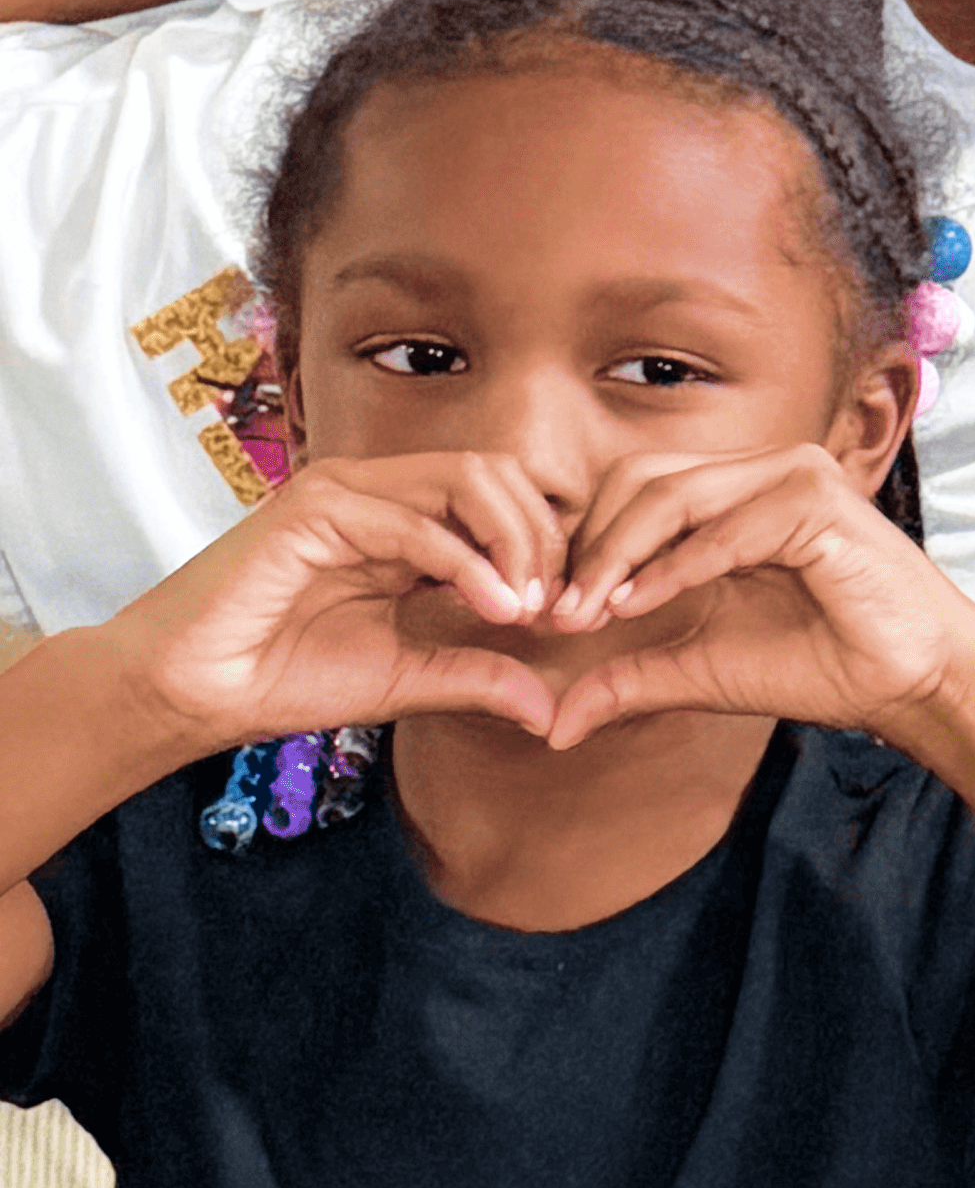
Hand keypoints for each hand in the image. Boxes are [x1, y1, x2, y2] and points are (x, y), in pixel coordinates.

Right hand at [106, 453, 563, 749]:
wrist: (193, 694)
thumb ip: (478, 677)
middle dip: (545, 539)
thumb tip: (552, 712)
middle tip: (559, 610)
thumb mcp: (408, 678)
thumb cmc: (284, 678)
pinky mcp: (314, 509)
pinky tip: (495, 607)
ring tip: (530, 609)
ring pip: (469, 480)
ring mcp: (346, 493)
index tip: (569, 615)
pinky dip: (469, 563)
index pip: (505, 497)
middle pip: (500, 476)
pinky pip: (416, 521)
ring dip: (516, 543)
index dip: (549, 548)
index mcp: (404, 518)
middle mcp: (378, 492)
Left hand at [535, 446, 974, 749]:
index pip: (637, 490)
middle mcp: (765, 471)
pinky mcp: (818, 500)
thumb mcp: (704, 669)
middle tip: (562, 613)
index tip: (553, 615)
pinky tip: (637, 604)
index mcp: (740, 495)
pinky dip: (675, 567)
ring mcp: (794, 476)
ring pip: (673, 493)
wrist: (913, 683)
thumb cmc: (827, 666)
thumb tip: (554, 726)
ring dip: (620, 553)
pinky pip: (725, 528)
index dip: (587, 546)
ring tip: (590, 611)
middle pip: (642, 479)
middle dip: (592, 546)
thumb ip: (631, 678)